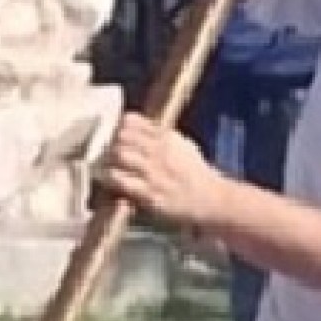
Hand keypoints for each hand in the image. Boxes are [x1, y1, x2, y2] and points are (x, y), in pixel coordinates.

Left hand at [98, 112, 228, 227]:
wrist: (211, 199)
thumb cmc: (196, 174)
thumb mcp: (183, 146)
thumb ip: (162, 136)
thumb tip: (137, 125)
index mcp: (166, 137)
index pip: (131, 120)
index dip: (119, 127)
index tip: (117, 136)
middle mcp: (159, 151)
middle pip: (122, 136)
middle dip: (112, 144)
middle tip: (109, 154)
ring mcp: (153, 172)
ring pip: (119, 155)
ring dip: (109, 160)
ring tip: (109, 167)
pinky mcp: (149, 193)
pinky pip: (120, 181)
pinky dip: (111, 179)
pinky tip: (110, 182)